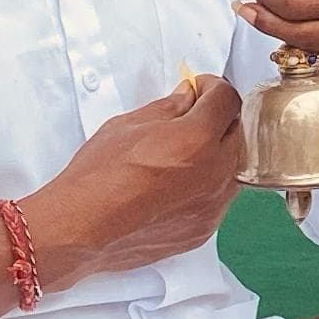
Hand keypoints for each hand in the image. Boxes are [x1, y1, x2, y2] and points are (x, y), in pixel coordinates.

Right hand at [18, 75, 243, 290]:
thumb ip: (168, 109)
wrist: (82, 228)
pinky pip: (217, 200)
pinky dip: (206, 186)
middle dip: (217, 119)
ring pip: (230, 169)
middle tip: (193, 115)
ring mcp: (211, 207)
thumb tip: (186, 98)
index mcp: (198, 139)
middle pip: (236, 133)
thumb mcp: (129, 126)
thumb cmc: (98, 178)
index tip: (201, 89)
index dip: (213, 87)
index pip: (227, 100)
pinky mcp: (202, 230)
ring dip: (215, 154)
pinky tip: (177, 184)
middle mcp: (214, 174)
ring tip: (183, 152)